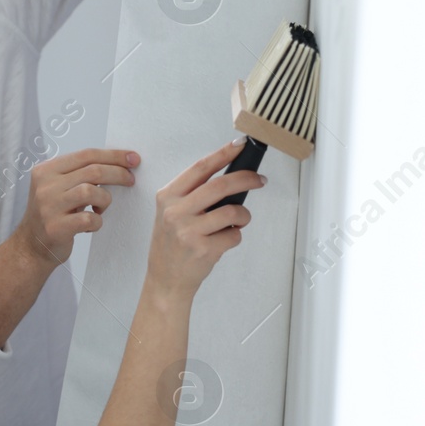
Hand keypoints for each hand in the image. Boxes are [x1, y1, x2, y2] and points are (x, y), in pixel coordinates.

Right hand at [14, 148, 139, 265]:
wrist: (31, 246)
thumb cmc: (52, 214)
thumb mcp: (58, 187)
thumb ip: (79, 174)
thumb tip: (117, 164)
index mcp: (46, 170)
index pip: (86, 155)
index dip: (113, 155)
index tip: (133, 158)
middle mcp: (45, 185)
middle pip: (92, 170)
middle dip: (118, 174)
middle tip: (131, 180)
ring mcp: (49, 206)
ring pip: (91, 191)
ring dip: (105, 200)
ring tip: (100, 208)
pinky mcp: (56, 227)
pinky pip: (89, 219)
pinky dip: (97, 222)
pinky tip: (91, 224)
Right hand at [145, 140, 264, 297]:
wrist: (165, 280)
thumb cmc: (171, 244)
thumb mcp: (170, 213)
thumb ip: (192, 195)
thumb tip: (229, 177)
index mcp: (167, 197)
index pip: (200, 168)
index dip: (223, 154)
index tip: (240, 145)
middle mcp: (175, 212)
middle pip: (221, 185)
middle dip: (247, 179)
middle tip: (260, 181)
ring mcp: (189, 231)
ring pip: (232, 211)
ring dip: (243, 215)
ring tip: (238, 222)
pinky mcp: (203, 250)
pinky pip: (234, 236)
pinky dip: (235, 237)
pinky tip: (224, 241)